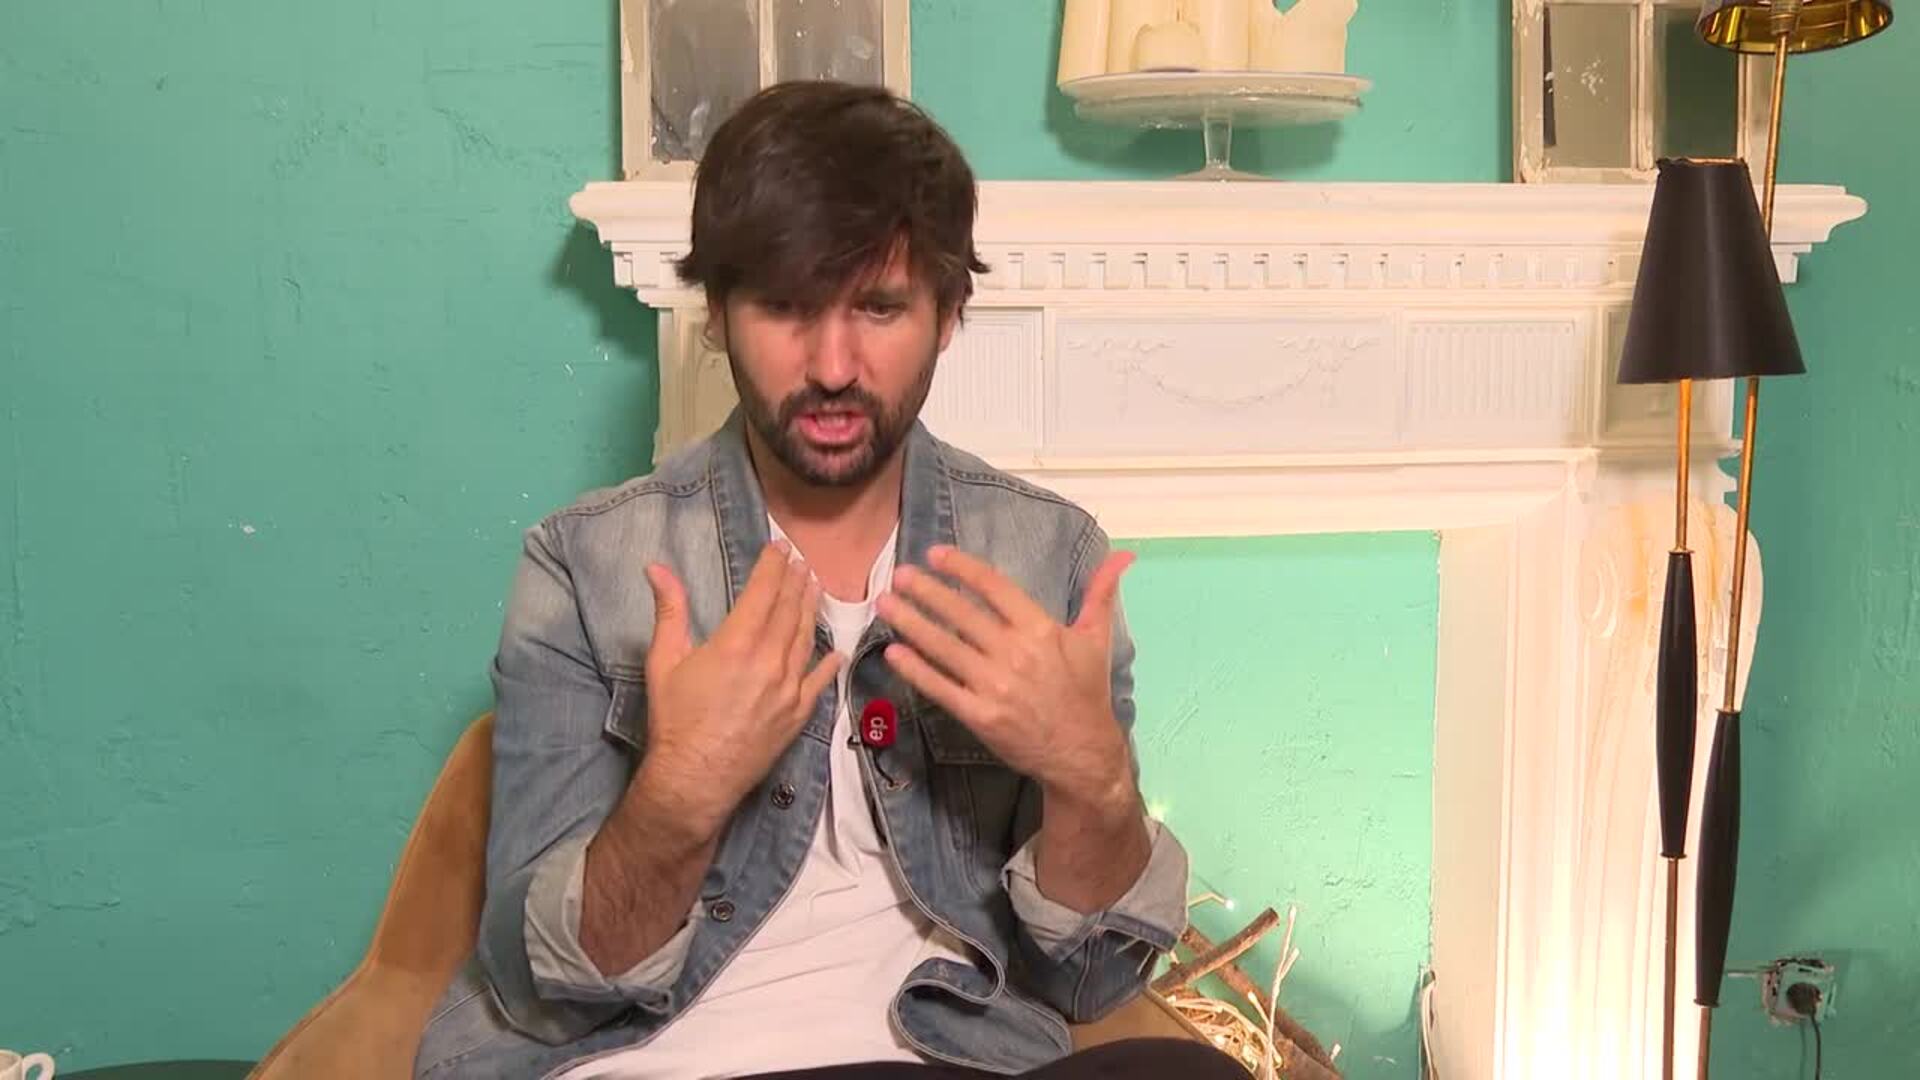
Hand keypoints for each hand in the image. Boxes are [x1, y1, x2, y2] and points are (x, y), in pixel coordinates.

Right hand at [639, 543, 841, 835]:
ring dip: (811, 610)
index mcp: (736, 643)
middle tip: (802, 561)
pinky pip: (819, 682)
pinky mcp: (798, 715)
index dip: (773, 567)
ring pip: (806, 639)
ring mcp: (788, 688)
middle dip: (796, 582)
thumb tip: (656, 566)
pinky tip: (837, 651)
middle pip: (789, 611)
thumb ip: (669, 610)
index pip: (763, 592)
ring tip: (816, 588)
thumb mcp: (663, 660)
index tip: (781, 548)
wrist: (695, 777)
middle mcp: (769, 661)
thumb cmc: (674, 719)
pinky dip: (830, 663)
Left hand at [877, 544, 1135, 807]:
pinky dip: (915, 669)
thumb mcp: (1096, 640)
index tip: (935, 554)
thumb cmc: (1086, 693)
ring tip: (885, 603)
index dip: (962, 568)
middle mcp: (1015, 653)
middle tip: (898, 573)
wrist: (1083, 753)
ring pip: (944, 647)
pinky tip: (893, 652)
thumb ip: (1100, 594)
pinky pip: (940, 687)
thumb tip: (1122, 554)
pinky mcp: (980, 716)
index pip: (994, 588)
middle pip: (961, 614)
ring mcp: (995, 686)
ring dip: (911, 622)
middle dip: (926, 591)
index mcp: (1041, 629)